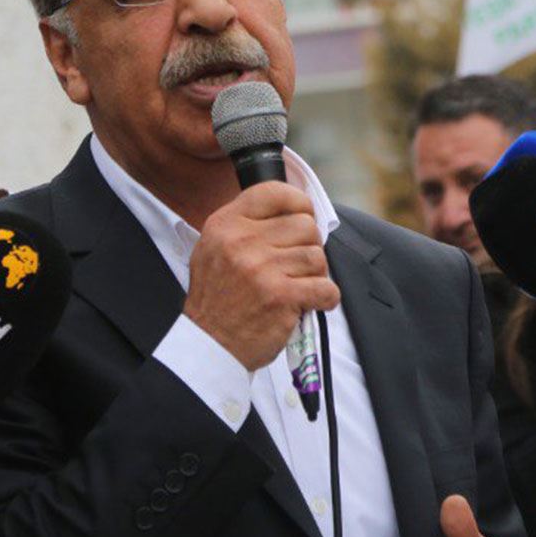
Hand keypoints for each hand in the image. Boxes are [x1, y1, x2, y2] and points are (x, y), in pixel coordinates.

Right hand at [185, 182, 340, 370]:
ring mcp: (261, 269)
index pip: (274, 192)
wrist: (210, 344)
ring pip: (317, 256)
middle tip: (296, 266)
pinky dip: (325, 298)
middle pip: (304, 225)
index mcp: (225, 224)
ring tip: (298, 287)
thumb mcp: (214, 249)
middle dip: (308, 246)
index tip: (303, 216)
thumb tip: (295, 210)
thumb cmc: (218, 298)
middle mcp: (241, 241)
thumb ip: (246, 225)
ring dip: (315, 275)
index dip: (298, 203)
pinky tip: (309, 303)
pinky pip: (325, 287)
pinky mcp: (280, 297)